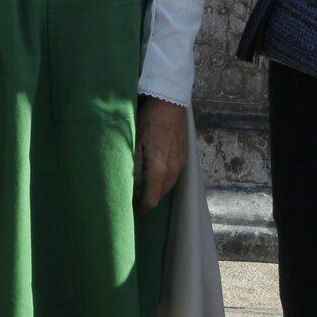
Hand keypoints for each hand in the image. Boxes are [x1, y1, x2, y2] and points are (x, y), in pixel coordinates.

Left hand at [135, 97, 187, 213]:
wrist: (169, 104)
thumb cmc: (148, 122)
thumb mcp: (135, 145)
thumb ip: (135, 170)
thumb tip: (133, 190)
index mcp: (158, 170)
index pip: (151, 200)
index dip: (141, 210)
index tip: (132, 212)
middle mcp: (172, 171)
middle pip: (160, 196)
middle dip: (148, 201)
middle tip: (135, 201)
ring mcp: (180, 165)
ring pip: (168, 187)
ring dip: (156, 191)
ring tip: (144, 189)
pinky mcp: (184, 158)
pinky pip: (174, 177)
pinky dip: (164, 181)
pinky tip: (155, 174)